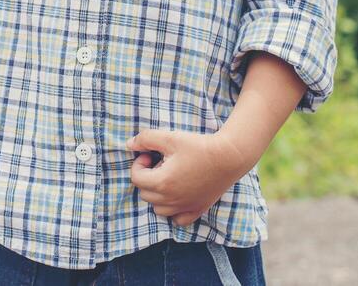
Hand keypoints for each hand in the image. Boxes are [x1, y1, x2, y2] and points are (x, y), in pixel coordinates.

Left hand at [126, 129, 252, 226]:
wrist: (228, 157)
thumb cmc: (198, 146)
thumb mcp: (169, 137)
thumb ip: (145, 139)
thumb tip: (128, 144)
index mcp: (162, 182)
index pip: (136, 179)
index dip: (138, 164)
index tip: (150, 155)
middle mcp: (172, 200)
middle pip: (145, 194)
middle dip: (147, 178)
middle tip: (160, 163)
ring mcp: (185, 207)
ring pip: (158, 209)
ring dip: (157, 194)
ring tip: (168, 177)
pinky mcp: (197, 209)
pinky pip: (178, 220)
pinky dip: (173, 211)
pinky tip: (178, 195)